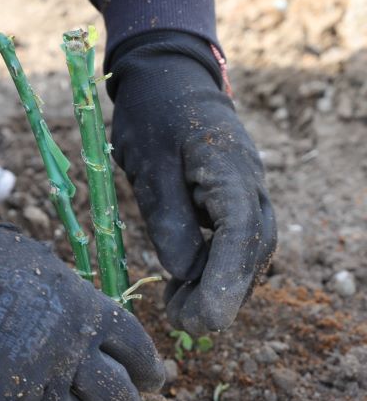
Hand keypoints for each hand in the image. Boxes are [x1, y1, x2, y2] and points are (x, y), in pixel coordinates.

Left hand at [108, 31, 276, 334]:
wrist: (169, 78)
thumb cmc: (153, 114)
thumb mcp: (148, 163)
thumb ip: (168, 216)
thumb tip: (182, 271)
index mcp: (230, 168)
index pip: (239, 232)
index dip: (224, 279)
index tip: (206, 317)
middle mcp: (251, 183)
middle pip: (251, 250)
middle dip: (221, 293)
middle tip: (181, 323)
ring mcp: (248, 191)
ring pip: (249, 251)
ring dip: (220, 286)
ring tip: (179, 310)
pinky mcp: (235, 199)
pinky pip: (237, 241)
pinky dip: (217, 268)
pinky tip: (190, 285)